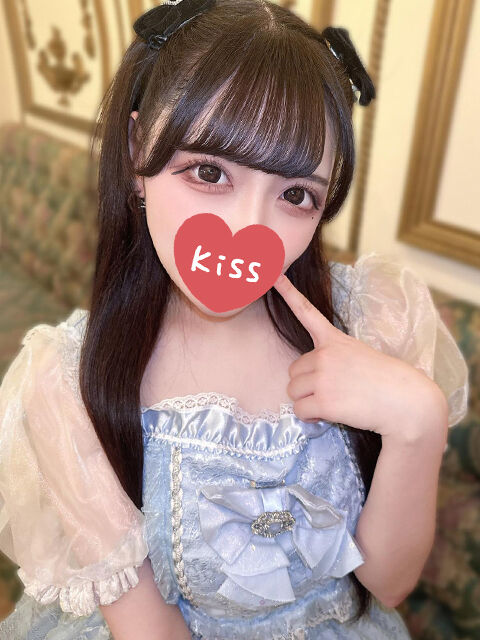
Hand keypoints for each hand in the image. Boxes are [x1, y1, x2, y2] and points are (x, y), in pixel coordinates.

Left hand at [273, 273, 442, 437]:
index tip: (274, 275)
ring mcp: (323, 376)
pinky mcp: (323, 400)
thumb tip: (313, 381)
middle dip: (306, 385)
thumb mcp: (358, 356)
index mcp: (334, 340)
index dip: (288, 293)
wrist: (405, 401)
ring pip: (293, 392)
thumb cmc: (385, 381)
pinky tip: (329, 415)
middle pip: (293, 371)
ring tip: (333, 402)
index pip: (306, 312)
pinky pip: (300, 410)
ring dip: (307, 401)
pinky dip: (310, 417)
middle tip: (332, 391)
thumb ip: (332, 359)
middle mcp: (324, 354)